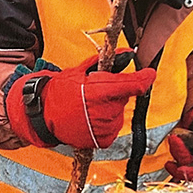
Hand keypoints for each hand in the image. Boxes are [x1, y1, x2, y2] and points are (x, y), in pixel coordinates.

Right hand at [6, 51, 155, 148]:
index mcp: (101, 90)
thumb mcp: (82, 71)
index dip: (144, 78)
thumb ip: (107, 63)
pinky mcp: (102, 140)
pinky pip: (112, 128)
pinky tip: (89, 119)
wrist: (43, 115)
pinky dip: (104, 123)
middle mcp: (105, 110)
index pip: (133, 85)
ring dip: (108, 109)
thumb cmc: (61, 90)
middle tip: (95, 93)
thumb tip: (126, 52)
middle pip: (123, 98)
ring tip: (88, 108)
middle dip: (115, 94)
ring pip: (118, 113)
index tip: (149, 73)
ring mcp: (104, 127)